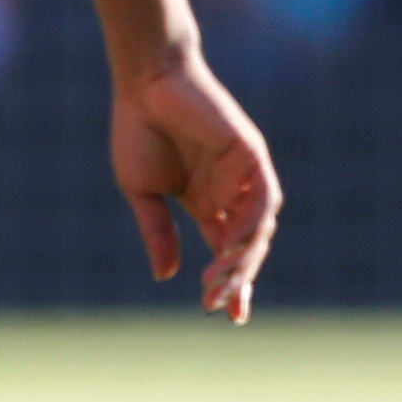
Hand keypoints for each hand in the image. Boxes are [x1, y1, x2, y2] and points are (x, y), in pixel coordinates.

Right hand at [112, 52, 279, 320]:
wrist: (145, 84)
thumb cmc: (139, 131)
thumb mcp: (143, 192)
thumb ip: (158, 231)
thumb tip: (166, 276)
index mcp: (207, 202)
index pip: (227, 251)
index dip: (230, 284)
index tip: (224, 316)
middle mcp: (231, 192)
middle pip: (245, 246)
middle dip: (236, 278)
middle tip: (219, 304)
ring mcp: (244, 174)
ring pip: (258, 226)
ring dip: (244, 256)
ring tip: (223, 281)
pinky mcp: (251, 155)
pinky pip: (262, 196)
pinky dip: (252, 222)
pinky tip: (234, 243)